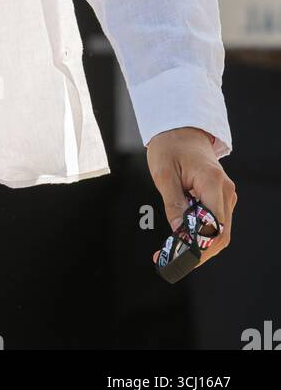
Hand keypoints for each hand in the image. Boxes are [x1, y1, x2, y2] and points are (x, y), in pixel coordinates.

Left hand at [147, 126, 236, 268]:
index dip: (198, 247)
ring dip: (197, 245)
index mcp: (213, 183)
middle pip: (219, 235)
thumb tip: (180, 233)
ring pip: (218, 232)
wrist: (182, 129)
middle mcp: (225, 191)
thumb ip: (173, 204)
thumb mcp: (164, 173)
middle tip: (168, 261)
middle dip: (197, 252)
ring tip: (169, 252)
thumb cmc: (171, 147)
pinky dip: (199, 233)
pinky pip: (214, 222)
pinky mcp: (220, 197)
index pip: (214, 227)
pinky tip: (180, 237)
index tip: (176, 257)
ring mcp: (226, 195)